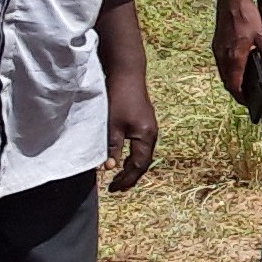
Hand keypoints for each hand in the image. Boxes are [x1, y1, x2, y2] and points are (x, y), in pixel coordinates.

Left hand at [102, 74, 156, 191]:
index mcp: (146, 137)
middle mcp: (152, 134)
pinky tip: (123, 156)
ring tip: (119, 175)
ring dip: (131, 165)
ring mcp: (150, 127)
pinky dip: (133, 155)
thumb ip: (112, 148)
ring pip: (142, 153)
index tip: (114, 188)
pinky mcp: (144, 121)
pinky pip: (141, 145)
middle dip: (131, 175)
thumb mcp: (112, 126)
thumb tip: (110, 168)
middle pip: (143, 161)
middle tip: (117, 186)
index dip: (126, 179)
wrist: (127, 73)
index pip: (138, 165)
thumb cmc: (119, 98)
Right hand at [212, 0, 261, 98]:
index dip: (241, 96)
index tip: (249, 103)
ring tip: (245, 83)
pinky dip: (229, 70)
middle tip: (248, 96)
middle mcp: (223, 56)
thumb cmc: (248, 17)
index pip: (234, 85)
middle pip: (227, 82)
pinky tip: (239, 67)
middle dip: (237, 90)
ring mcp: (217, 50)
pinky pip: (221, 64)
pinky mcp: (216, 44)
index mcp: (234, 57)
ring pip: (223, 73)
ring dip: (232, 80)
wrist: (231, 0)